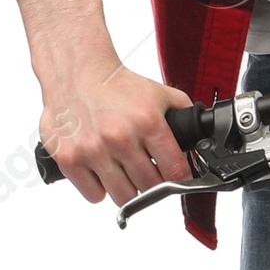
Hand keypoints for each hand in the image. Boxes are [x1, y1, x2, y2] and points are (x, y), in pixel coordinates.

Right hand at [39, 52, 195, 206]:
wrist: (76, 73)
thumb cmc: (116, 85)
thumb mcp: (159, 93)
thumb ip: (183, 114)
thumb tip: (200, 140)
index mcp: (147, 122)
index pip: (175, 171)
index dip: (179, 177)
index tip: (176, 177)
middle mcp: (120, 137)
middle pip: (150, 186)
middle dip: (154, 182)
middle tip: (148, 172)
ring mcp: (93, 150)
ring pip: (124, 196)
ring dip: (128, 189)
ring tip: (125, 172)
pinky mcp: (69, 159)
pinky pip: (94, 195)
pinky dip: (100, 189)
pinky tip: (102, 172)